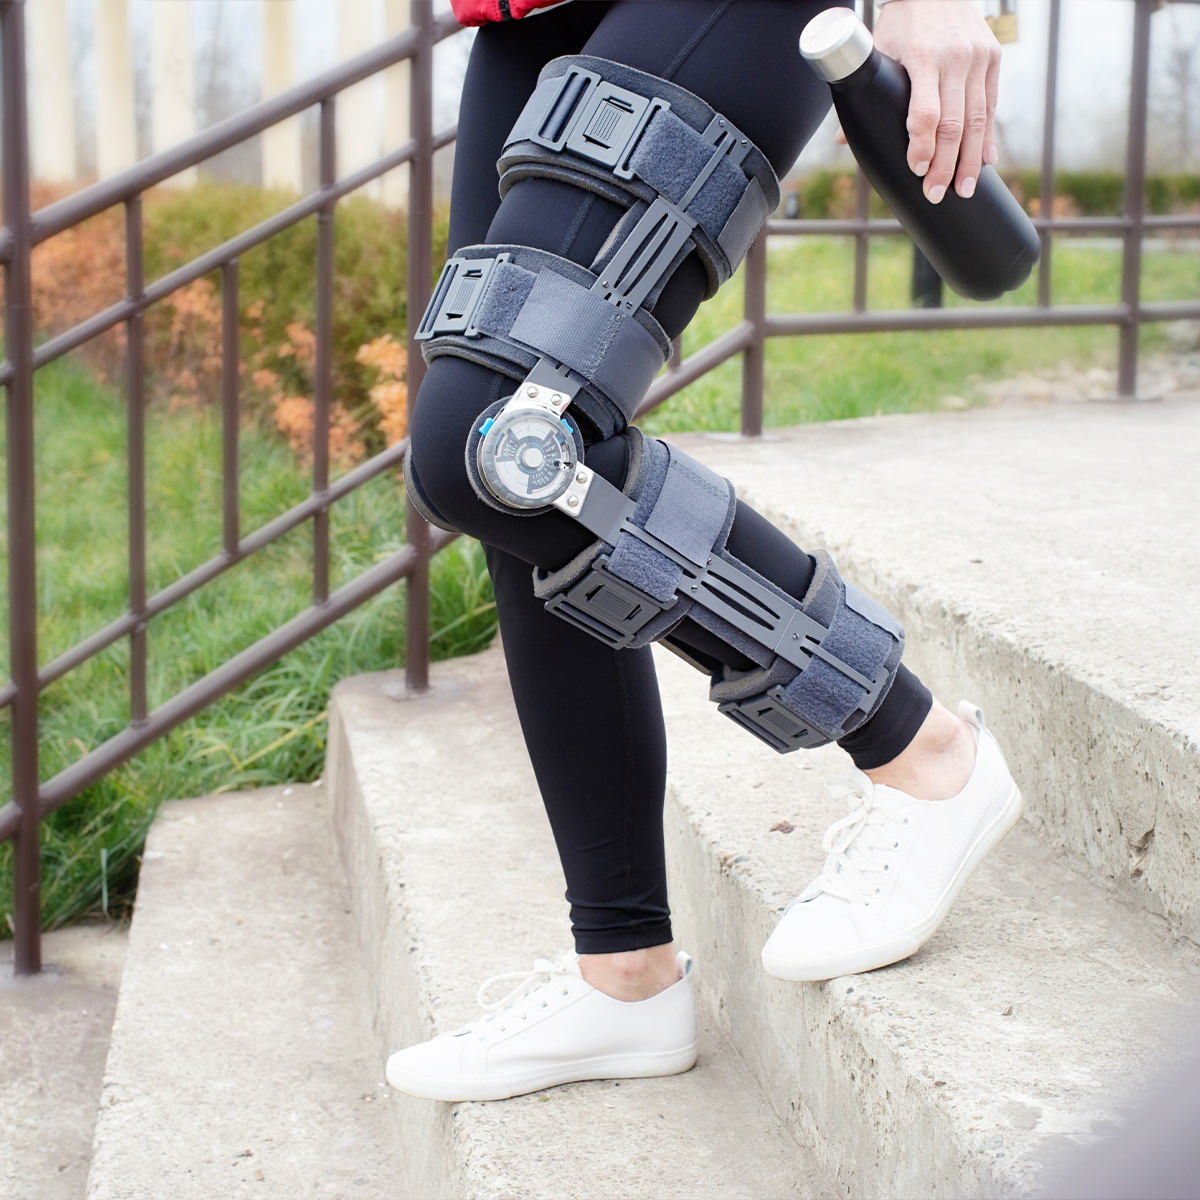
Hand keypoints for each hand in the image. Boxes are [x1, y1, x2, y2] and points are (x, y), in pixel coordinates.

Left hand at [834, 0, 1001, 203]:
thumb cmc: (902, 24)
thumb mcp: (879, 51)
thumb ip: (863, 93)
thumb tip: (842, 140)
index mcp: (923, 58)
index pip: (925, 114)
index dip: (922, 146)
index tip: (916, 169)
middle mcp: (955, 59)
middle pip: (954, 125)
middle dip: (945, 165)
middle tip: (936, 194)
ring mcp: (978, 59)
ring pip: (978, 120)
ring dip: (970, 160)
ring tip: (963, 190)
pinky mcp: (993, 59)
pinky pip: (991, 106)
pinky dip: (988, 137)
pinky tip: (985, 162)